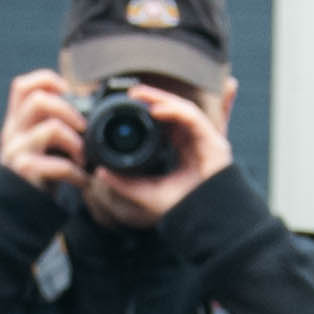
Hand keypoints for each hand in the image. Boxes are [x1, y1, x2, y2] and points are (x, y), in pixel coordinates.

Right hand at [0, 69, 86, 193]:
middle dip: (68, 110)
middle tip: (83, 128)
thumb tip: (87, 105)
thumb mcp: (40, 146)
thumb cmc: (37, 177)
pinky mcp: (26, 174)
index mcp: (17, 122)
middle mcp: (12, 133)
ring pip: (51, 129)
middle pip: (37, 99)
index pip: (22, 86)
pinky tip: (82, 181)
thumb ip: (52, 124)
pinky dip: (76, 173)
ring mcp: (17, 152)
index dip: (47, 82)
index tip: (68, 93)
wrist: (17, 214)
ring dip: (76, 142)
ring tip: (84, 159)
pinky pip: (58, 165)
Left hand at [80, 81, 230, 229]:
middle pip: (175, 110)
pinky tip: (156, 110)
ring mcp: (205, 140)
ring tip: (140, 95)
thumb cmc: (181, 209)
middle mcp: (194, 141)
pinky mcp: (214, 142)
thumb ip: (124, 184)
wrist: (204, 221)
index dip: (149, 109)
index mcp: (181, 148)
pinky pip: (193, 118)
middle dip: (154, 98)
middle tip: (133, 92)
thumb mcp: (145, 194)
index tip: (128, 104)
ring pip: (183, 109)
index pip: (166, 121)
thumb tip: (99, 172)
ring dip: (162, 99)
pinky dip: (174, 111)